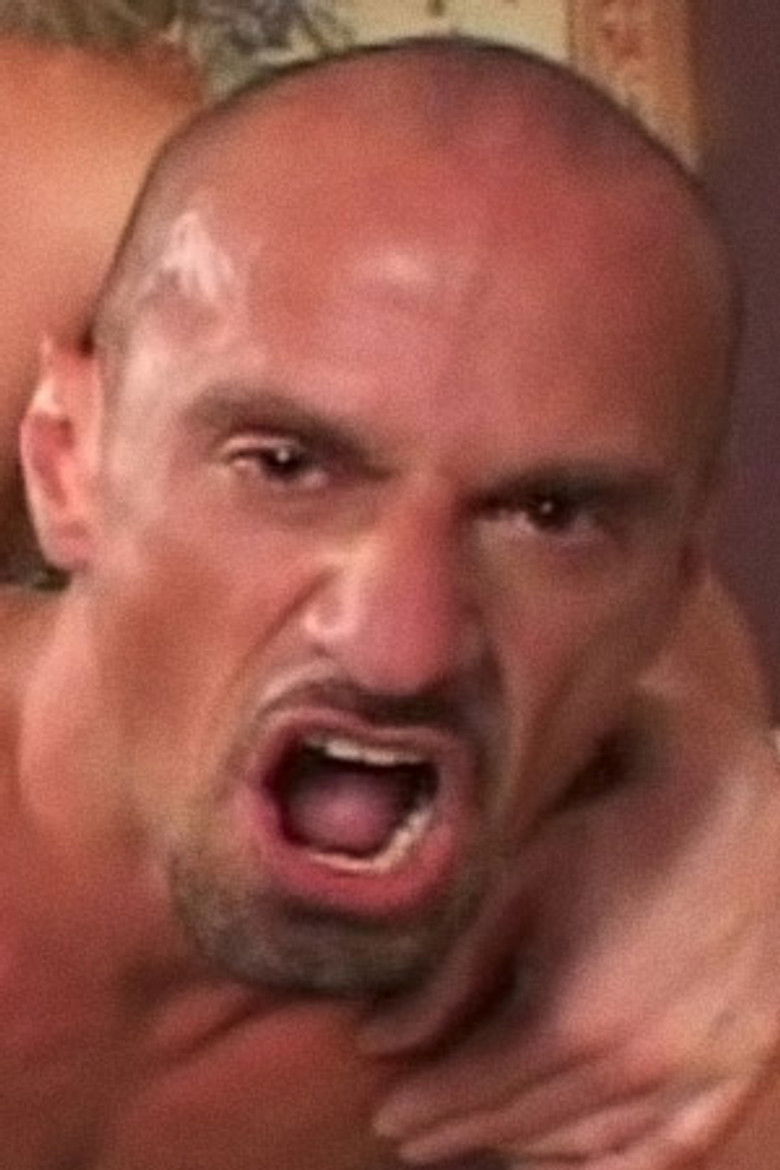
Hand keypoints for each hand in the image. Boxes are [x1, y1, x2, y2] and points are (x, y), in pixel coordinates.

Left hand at [362, 693, 779, 1169]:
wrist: (734, 813)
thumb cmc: (618, 838)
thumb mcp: (518, 893)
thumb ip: (450, 978)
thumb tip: (380, 1037)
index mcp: (572, 1020)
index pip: (477, 1091)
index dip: (426, 1106)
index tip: (387, 1113)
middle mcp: (632, 1068)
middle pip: (524, 1124)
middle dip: (459, 1132)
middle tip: (415, 1133)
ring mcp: (692, 1077)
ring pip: (589, 1147)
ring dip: (524, 1152)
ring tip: (478, 1143)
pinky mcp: (734, 1069)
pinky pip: (667, 1149)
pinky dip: (610, 1164)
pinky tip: (575, 1163)